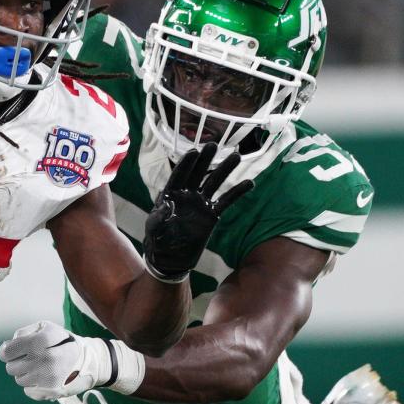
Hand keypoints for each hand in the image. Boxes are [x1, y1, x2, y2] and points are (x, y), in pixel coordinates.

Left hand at [0, 321, 112, 400]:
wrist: (90, 360)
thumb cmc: (63, 341)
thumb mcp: (45, 327)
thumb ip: (23, 333)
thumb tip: (6, 346)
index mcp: (40, 342)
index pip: (7, 352)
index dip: (5, 352)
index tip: (10, 351)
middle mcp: (43, 361)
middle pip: (11, 368)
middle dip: (17, 362)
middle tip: (30, 358)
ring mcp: (47, 378)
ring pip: (19, 380)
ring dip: (26, 374)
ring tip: (40, 367)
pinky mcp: (51, 392)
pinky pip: (29, 391)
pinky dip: (33, 385)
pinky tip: (45, 378)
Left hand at [143, 143, 253, 280]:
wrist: (171, 259)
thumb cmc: (157, 241)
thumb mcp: (153, 229)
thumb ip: (159, 217)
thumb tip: (167, 204)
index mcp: (171, 194)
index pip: (179, 175)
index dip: (186, 164)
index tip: (194, 151)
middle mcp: (187, 195)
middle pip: (198, 173)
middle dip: (206, 159)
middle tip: (214, 145)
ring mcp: (200, 203)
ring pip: (214, 183)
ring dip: (225, 170)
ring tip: (237, 156)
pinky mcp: (212, 215)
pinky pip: (226, 201)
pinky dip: (237, 192)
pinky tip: (249, 183)